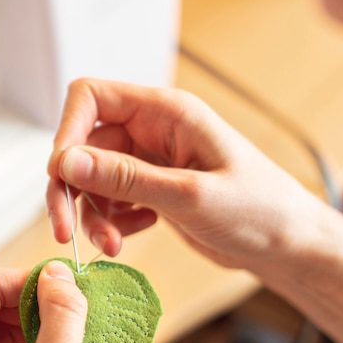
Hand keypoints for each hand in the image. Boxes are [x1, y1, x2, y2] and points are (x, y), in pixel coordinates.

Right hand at [46, 78, 317, 274]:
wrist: (283, 243)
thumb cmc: (257, 209)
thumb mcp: (188, 193)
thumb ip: (125, 177)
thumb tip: (67, 162)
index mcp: (165, 112)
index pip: (91, 98)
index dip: (66, 132)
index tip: (60, 175)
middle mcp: (151, 132)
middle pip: (83, 148)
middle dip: (71, 191)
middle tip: (65, 231)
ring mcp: (148, 162)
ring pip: (93, 182)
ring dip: (93, 216)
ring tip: (112, 244)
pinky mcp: (149, 190)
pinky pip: (110, 202)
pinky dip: (113, 223)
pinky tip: (137, 232)